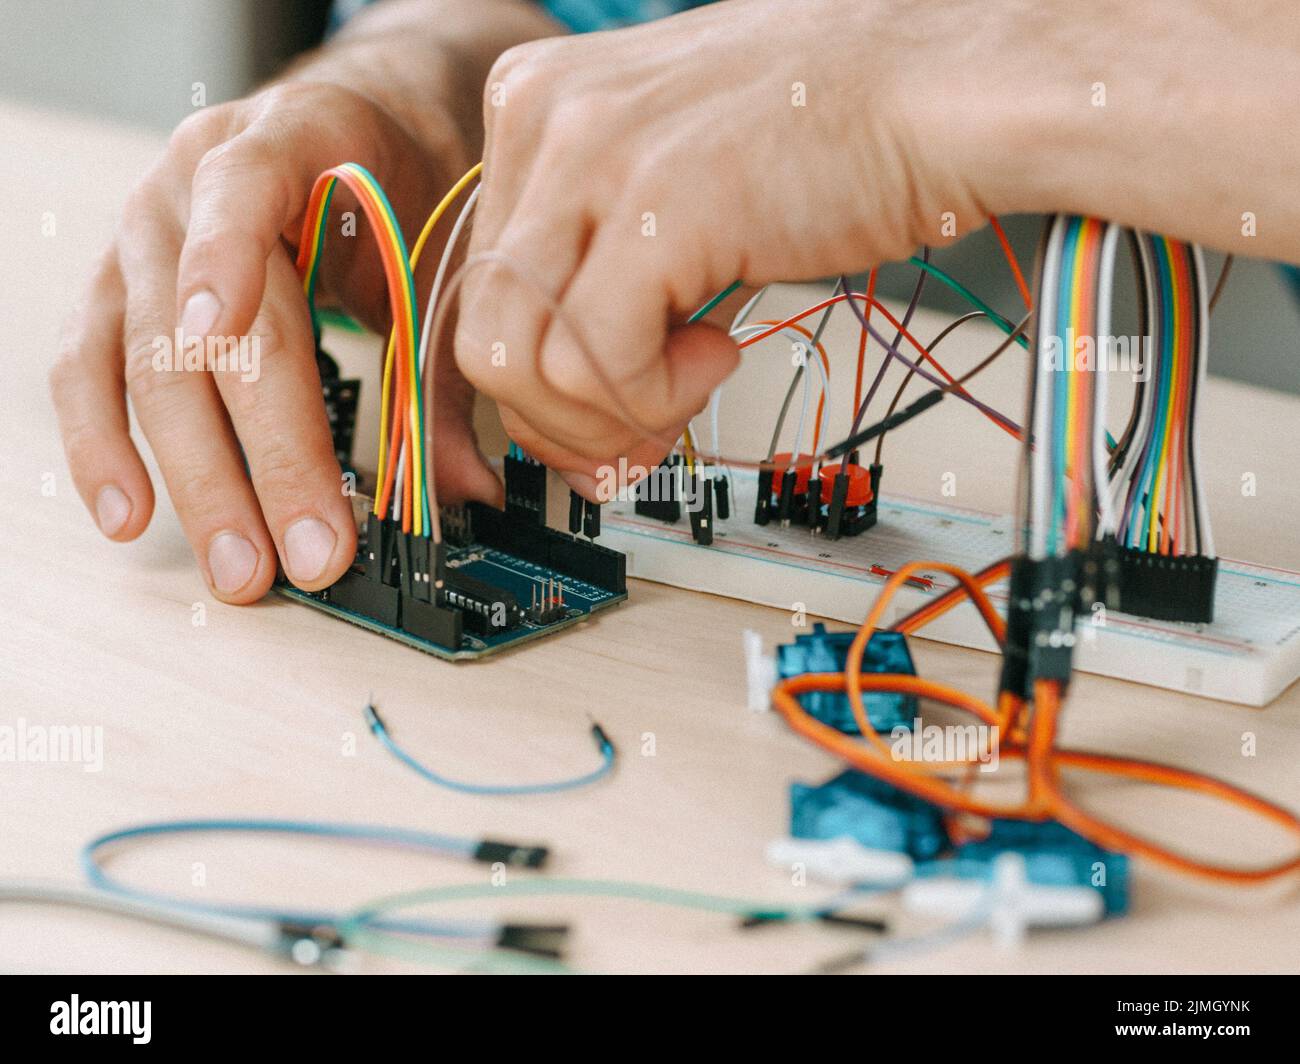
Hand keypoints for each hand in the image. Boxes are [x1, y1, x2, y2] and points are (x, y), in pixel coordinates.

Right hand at [50, 0, 558, 603]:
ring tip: (240, 565)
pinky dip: (104, 445)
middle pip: (209, 327)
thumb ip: (444, 365)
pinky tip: (131, 514)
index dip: (226, 260)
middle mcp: (189, 185)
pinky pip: (86, 370)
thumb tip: (467, 492)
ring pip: (147, 367)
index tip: (218, 333)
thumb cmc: (396, 182)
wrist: (357, 128)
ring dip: (198, 479)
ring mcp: (140, 240)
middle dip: (264, 455)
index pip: (243, 189)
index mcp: (284, 142)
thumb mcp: (433, 250)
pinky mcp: (114, 291)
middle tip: (308, 551)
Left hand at [454, 0, 1299, 496]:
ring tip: (692, 377)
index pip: (479, 292)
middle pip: (482, 336)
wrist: (936, 93)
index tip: (603, 419)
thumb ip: (603, 282)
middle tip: (641, 427)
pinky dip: (656, 397)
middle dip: (560, 420)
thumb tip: (577, 415)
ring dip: (608, 416)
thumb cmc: (826, 141)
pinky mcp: (657, 206)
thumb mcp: (670, 194)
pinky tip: (721, 351)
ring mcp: (594, 155)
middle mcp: (546, 119)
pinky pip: (598, 364)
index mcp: (536, 108)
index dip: (539, 387)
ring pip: (517, 363)